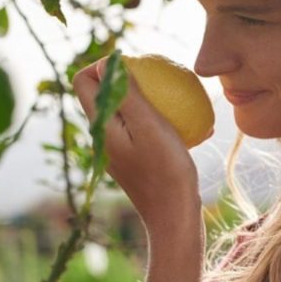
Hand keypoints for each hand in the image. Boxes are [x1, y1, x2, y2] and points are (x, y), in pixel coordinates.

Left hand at [72, 57, 200, 232]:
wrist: (174, 219)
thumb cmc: (165, 171)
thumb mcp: (149, 125)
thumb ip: (125, 94)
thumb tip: (105, 62)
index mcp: (100, 126)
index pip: (83, 80)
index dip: (103, 64)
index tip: (135, 64)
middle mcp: (103, 137)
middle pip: (104, 93)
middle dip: (129, 78)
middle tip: (163, 80)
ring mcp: (119, 150)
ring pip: (128, 111)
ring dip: (152, 101)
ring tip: (183, 102)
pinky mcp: (137, 160)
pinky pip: (145, 131)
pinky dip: (165, 123)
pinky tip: (197, 129)